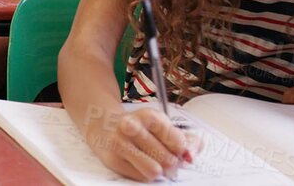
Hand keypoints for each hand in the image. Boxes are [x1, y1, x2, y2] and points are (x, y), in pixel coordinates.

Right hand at [83, 106, 199, 181]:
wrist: (102, 125)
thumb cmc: (140, 128)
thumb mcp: (163, 126)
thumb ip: (187, 140)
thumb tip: (191, 156)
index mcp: (149, 116)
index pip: (178, 143)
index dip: (181, 151)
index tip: (175, 148)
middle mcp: (132, 127)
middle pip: (168, 160)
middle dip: (170, 163)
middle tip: (162, 157)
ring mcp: (120, 143)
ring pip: (154, 171)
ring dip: (157, 170)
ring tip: (152, 162)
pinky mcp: (112, 159)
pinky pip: (141, 177)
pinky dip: (143, 173)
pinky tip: (136, 162)